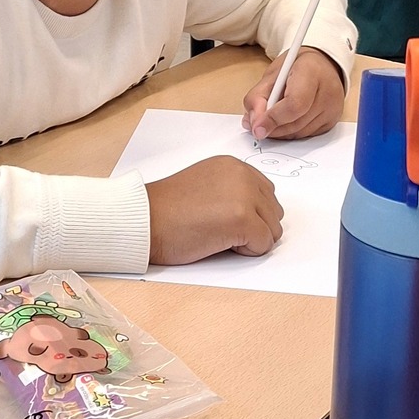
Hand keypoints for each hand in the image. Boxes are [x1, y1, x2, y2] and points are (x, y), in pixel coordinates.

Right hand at [146, 157, 282, 263]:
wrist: (144, 219)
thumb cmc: (167, 209)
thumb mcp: (206, 185)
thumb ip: (233, 190)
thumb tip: (257, 212)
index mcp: (234, 166)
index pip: (266, 193)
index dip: (251, 213)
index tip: (224, 219)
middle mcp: (243, 175)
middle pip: (273, 212)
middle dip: (255, 227)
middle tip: (220, 229)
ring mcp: (244, 196)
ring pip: (273, 230)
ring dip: (251, 240)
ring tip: (219, 235)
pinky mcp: (242, 220)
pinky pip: (264, 245)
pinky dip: (246, 252)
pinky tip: (219, 243)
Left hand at [243, 48, 346, 140]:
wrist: (322, 65)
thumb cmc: (295, 67)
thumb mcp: (272, 74)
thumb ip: (257, 97)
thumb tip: (253, 123)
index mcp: (311, 71)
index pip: (294, 104)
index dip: (273, 118)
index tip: (257, 127)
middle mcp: (328, 91)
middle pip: (296, 122)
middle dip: (273, 128)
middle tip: (257, 127)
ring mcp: (333, 108)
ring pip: (300, 133)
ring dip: (280, 132)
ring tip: (269, 122)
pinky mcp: (333, 120)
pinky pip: (307, 135)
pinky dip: (291, 133)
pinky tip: (284, 122)